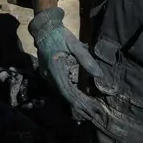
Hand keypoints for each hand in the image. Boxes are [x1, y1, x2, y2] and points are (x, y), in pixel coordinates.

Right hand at [28, 7, 105, 122]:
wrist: (43, 28)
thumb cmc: (60, 35)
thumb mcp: (75, 45)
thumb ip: (86, 60)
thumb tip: (100, 76)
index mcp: (55, 69)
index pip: (68, 91)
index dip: (81, 102)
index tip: (93, 110)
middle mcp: (48, 76)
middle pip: (65, 96)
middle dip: (80, 106)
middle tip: (95, 114)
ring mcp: (46, 76)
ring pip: (61, 94)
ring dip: (75, 103)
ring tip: (89, 111)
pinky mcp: (47, 75)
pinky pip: (59, 89)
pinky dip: (70, 96)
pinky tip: (79, 101)